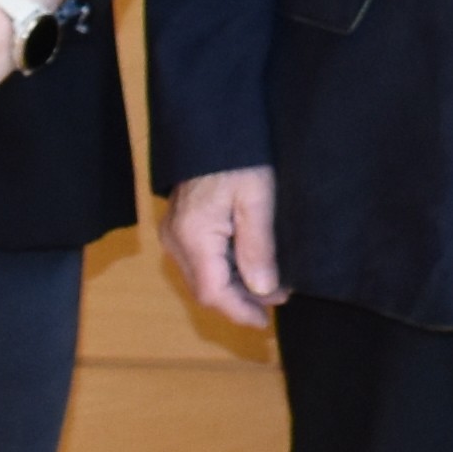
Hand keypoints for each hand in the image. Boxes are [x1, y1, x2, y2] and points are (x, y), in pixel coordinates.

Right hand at [163, 167, 288, 328]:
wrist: (213, 128)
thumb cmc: (238, 157)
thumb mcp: (257, 198)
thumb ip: (258, 246)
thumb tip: (262, 290)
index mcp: (192, 236)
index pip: (212, 292)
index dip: (239, 311)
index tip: (265, 323)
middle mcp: (175, 240)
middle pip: (206, 289)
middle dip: (241, 301)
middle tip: (278, 301)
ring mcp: (174, 233)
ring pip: (203, 277)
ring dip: (235, 287)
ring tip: (270, 288)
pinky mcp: (180, 227)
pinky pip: (201, 261)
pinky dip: (226, 271)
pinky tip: (251, 268)